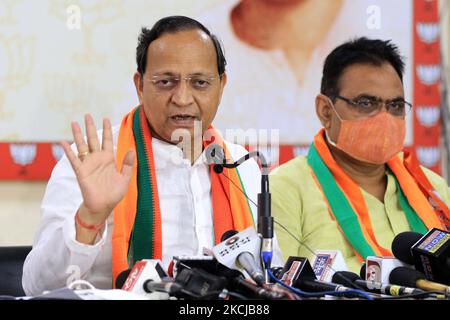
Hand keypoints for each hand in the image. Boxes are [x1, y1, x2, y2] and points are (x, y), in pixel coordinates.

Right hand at [61, 114, 134, 228]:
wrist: (103, 206)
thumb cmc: (114, 194)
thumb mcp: (125, 178)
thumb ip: (128, 164)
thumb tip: (131, 150)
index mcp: (109, 159)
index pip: (107, 140)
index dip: (106, 130)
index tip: (106, 118)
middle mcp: (97, 159)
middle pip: (93, 139)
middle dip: (90, 127)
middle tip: (87, 115)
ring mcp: (88, 164)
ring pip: (82, 146)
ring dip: (77, 135)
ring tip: (74, 123)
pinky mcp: (81, 172)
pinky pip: (73, 159)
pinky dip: (68, 151)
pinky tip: (62, 142)